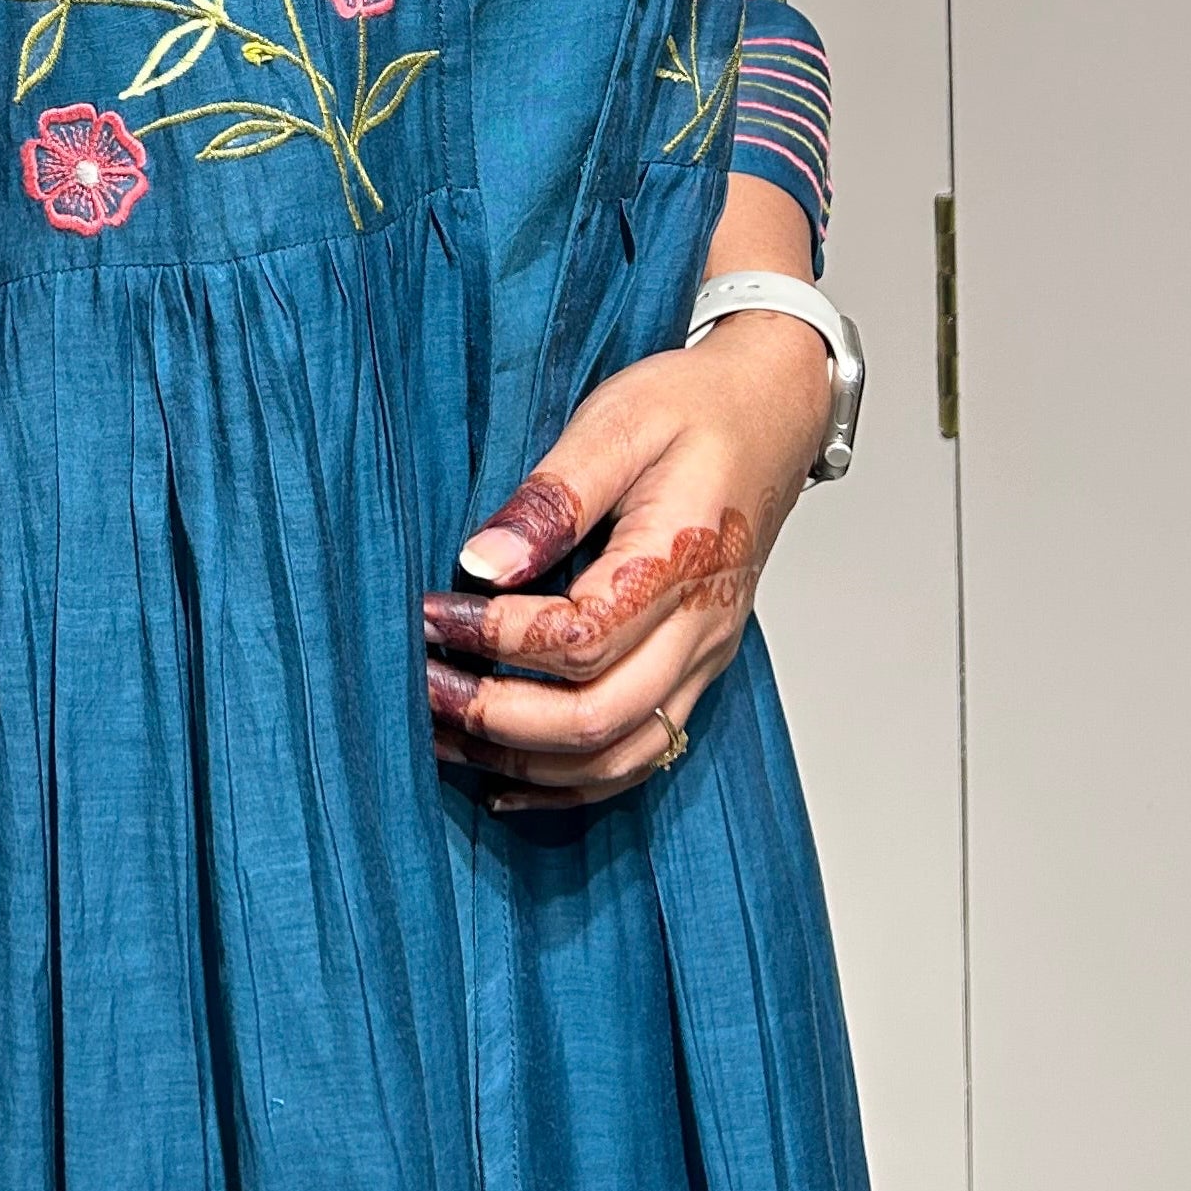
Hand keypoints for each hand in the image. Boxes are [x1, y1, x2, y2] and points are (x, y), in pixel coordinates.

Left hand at [423, 313, 831, 809]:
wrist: (772, 411)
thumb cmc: (696, 407)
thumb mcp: (617, 420)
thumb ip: (553, 496)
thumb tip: (483, 562)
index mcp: (680, 561)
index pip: (581, 637)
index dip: (494, 639)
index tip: (428, 614)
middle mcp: (701, 627)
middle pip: (598, 717)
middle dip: (495, 716)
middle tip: (418, 684)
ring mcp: (703, 658)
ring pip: (618, 755)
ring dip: (522, 760)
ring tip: (441, 734)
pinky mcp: (693, 671)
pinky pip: (641, 756)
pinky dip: (570, 782)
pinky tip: (505, 779)